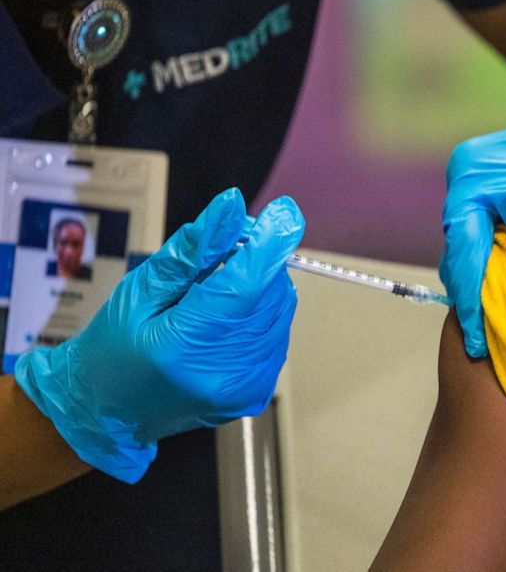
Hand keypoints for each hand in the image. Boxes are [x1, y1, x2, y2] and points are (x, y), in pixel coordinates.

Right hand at [15, 188, 305, 482]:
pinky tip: (227, 318)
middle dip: (259, 262)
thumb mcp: (140, 290)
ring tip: (216, 290)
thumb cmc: (113, 345)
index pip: (245, 285)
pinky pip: (277, 335)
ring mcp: (244, 389)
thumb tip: (232, 206)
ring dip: (260, 288)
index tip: (285, 212)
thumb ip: (191, 250)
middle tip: (227, 249)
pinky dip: (260, 315)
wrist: (109, 411)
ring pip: (280, 312)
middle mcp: (223, 374)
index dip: (270, 244)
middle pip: (270, 296)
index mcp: (183, 347)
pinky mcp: (256, 393)